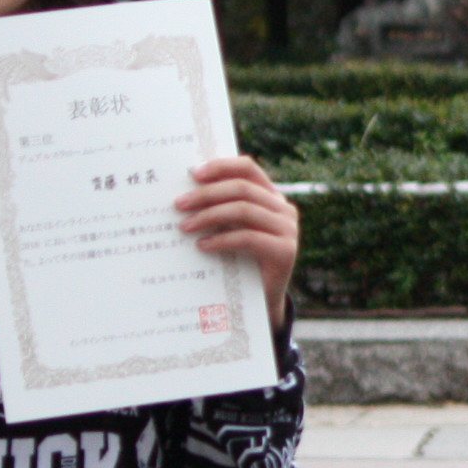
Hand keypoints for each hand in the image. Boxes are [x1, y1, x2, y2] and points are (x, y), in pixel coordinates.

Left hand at [178, 157, 299, 330]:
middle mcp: (283, 208)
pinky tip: (202, 245)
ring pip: (243, 210)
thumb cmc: (240, 260)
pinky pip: (248, 237)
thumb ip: (221, 209)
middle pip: (242, 188)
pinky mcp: (285, 251)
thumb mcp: (231, 228)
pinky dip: (221, 239)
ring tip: (185, 226)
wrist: (261, 300)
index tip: (193, 174)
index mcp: (270, 196)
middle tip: (179, 205)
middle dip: (206, 194)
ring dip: (209, 216)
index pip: (248, 168)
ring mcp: (288, 229)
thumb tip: (184, 193)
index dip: (221, 166)